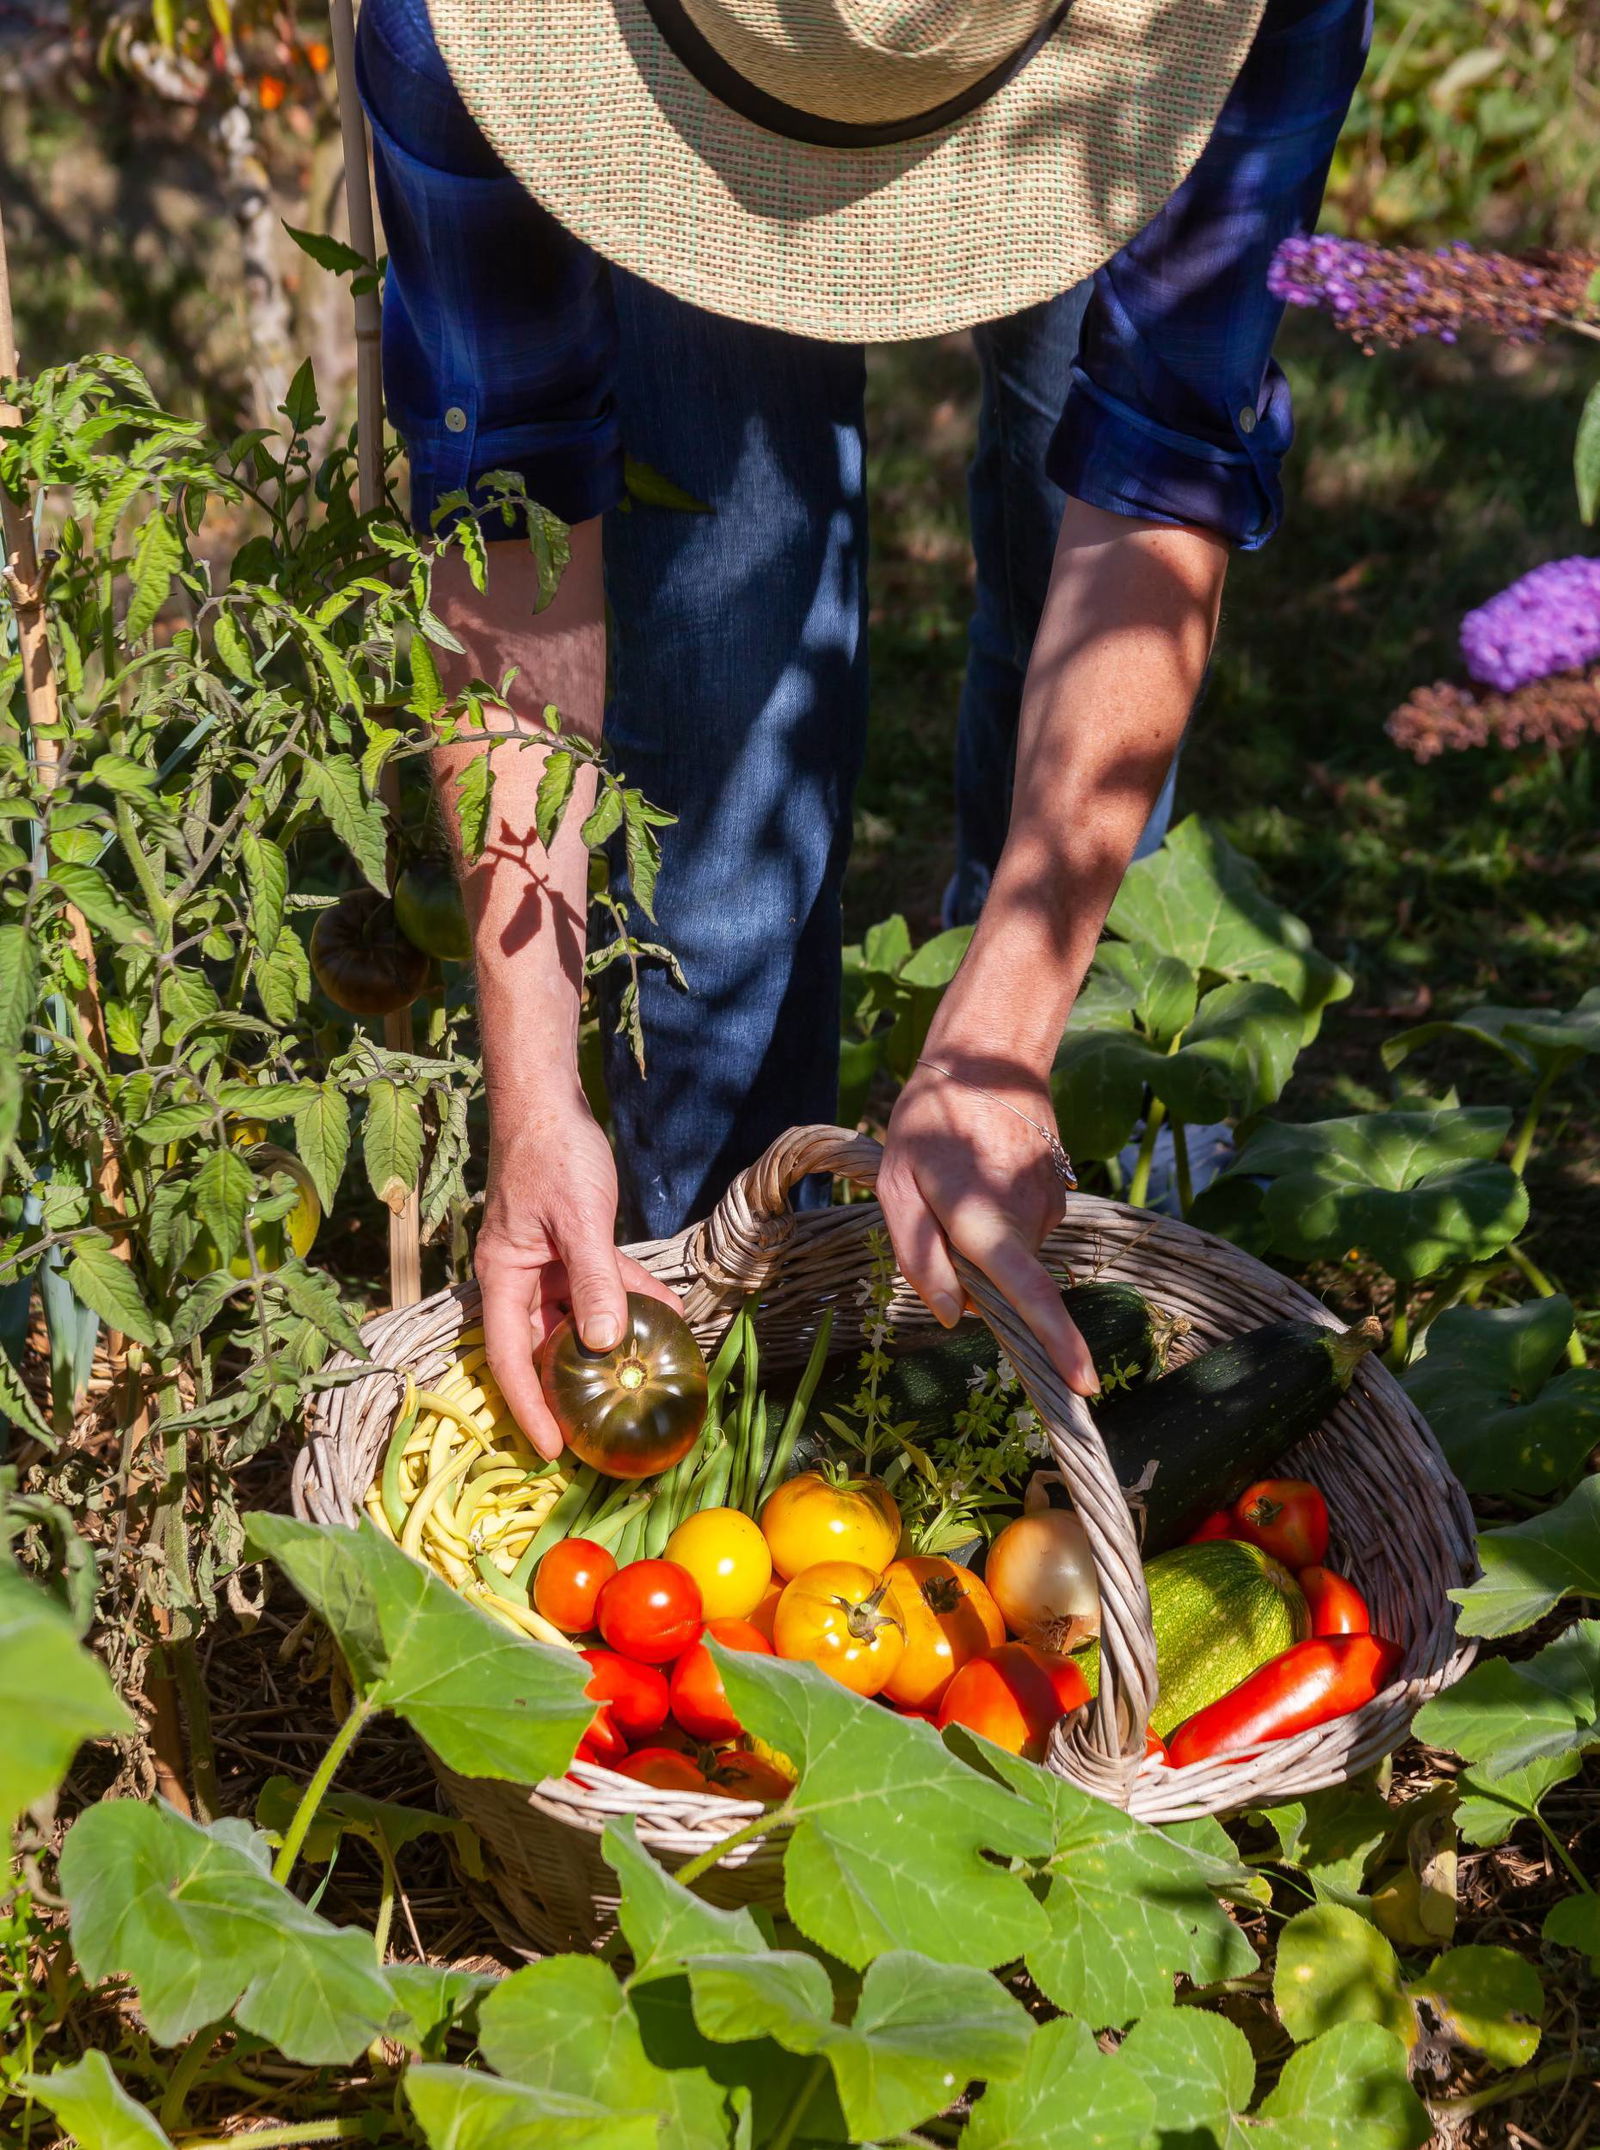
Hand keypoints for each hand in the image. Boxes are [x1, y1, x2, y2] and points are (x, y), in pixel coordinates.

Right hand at [475, 1088, 681, 1457]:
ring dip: (611, 1345)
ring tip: (645, 1383)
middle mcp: (520, 1279)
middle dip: (571, 1389)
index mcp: (503, 1278)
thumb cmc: (552, 1156)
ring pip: (579, 1319)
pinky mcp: (573, 1246)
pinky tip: (669, 1318)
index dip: (527, 1406)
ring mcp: (547, 1265)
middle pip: (543, 1346)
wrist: (550, 1102)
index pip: (510, 1357)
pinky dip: (630, 1300)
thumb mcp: (578, 1221)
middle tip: (602, 1431)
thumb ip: (594, 1281)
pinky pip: (603, 1285)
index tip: (550, 1448)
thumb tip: (607, 1344)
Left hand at [877, 1061, 1096, 1395]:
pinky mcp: (1061, 1191)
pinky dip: (1003, 1220)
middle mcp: (1030, 1215)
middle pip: (1005, 1280)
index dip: (1057, 1343)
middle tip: (937, 1210)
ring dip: (986, 1239)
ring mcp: (1051, 1202)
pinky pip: (1026, 1229)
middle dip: (972, 1269)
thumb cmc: (927, 1123)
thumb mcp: (897, 1187)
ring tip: (960, 1182)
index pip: (1030, 1292)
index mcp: (985, 1217)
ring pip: (1015, 1254)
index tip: (1084, 1385)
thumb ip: (921, 1257)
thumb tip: (954, 1316)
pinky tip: (985, 1176)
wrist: (986, 1058)